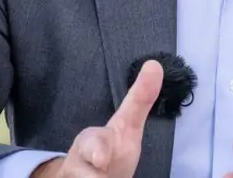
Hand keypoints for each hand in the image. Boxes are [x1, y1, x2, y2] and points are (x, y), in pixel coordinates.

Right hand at [38, 59, 163, 177]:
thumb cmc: (111, 153)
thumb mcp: (126, 127)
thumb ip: (139, 100)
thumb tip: (156, 65)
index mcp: (91, 145)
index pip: (92, 145)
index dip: (97, 151)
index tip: (101, 157)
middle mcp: (77, 166)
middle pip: (82, 172)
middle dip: (93, 176)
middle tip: (102, 166)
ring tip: (104, 176)